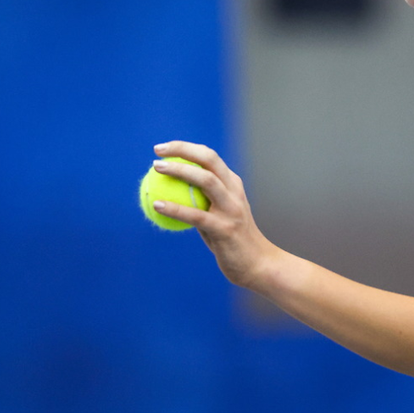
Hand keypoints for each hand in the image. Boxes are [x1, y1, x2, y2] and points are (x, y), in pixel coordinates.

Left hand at [150, 140, 275, 286]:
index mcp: (233, 185)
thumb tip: (167, 191)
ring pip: (206, 180)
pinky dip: (175, 208)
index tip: (163, 149)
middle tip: (157, 152)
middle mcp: (234, 192)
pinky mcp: (225, 228)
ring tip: (157, 169)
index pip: (209, 157)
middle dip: (183, 150)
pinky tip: (157, 205)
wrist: (257, 264)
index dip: (186, 148)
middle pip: (209, 160)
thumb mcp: (218, 215)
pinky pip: (196, 216)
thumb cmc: (230, 240)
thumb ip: (201, 201)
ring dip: (180, 170)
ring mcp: (231, 209)